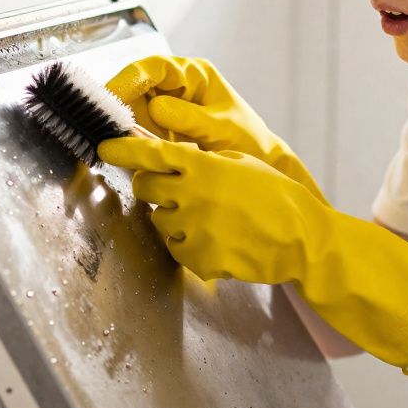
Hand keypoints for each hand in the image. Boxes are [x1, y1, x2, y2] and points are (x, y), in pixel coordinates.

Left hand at [98, 136, 407, 374]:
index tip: (104, 148)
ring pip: (158, 220)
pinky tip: (212, 237)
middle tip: (170, 187)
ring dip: (172, 216)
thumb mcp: (239, 161)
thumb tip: (164, 152)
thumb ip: (200, 156)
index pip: (148, 153)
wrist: (303, 239)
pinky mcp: (199, 259)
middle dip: (151, 185)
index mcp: (202, 165)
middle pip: (144, 187)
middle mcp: (192, 196)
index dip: (122, 149)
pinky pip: (175, 248)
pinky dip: (186, 243)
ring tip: (204, 216)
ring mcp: (194, 230)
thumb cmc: (274, 195)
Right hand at [105, 55, 323, 198]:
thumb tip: (156, 107)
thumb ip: (191, 118)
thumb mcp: (223, 128)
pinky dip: (127, 140)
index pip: (155, 67)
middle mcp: (175, 87)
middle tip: (105, 125)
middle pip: (136, 87)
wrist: (258, 167)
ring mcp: (165, 110)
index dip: (130, 79)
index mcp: (194, 75)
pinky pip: (136, 131)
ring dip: (121, 125)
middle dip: (119, 105)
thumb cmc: (248, 141)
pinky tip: (122, 151)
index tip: (112, 96)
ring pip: (131, 110)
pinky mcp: (158, 131)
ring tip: (113, 142)